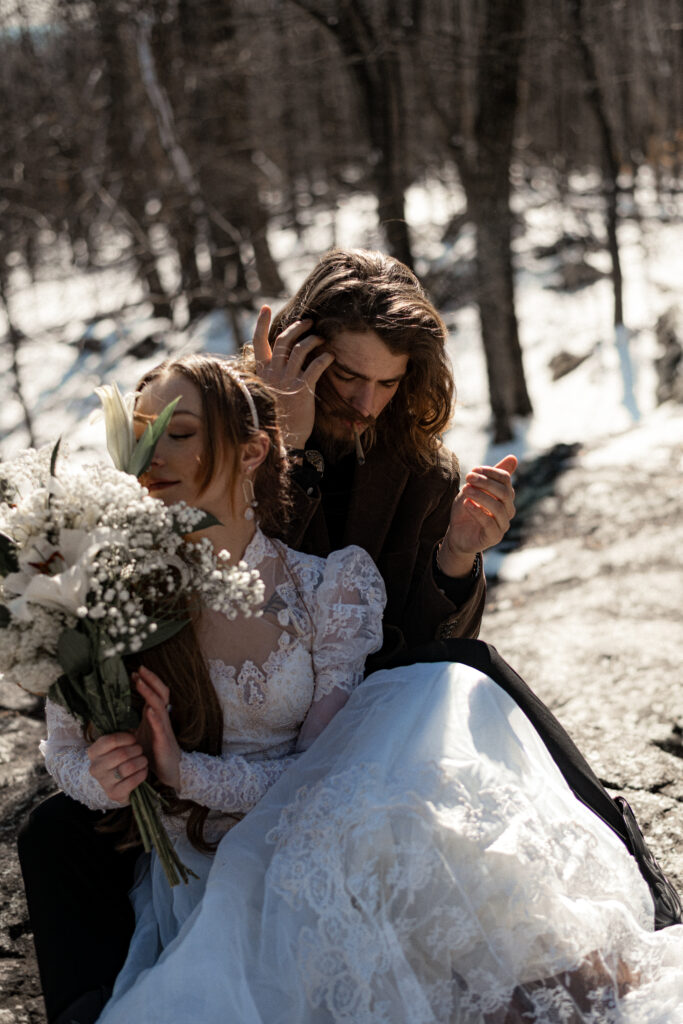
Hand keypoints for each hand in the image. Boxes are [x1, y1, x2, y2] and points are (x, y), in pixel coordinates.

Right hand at [87, 731, 147, 803]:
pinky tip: (143, 770)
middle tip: (140, 750)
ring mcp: (103, 782)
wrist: (120, 784)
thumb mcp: (117, 745)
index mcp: (93, 752)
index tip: (134, 738)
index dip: (127, 737)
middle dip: (136, 750)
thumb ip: (122, 734)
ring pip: (129, 767)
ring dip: (141, 761)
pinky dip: (142, 773)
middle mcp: (94, 768)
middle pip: (121, 754)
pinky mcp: (114, 794)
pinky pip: (133, 781)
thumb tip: (133, 726)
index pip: (110, 740)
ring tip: (143, 760)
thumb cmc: (120, 759)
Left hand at [134, 665, 181, 789]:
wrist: (168, 773)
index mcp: (157, 716)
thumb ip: (137, 720)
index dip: (147, 682)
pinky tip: (149, 710)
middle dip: (151, 680)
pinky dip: (155, 717)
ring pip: (160, 706)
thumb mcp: (142, 733)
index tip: (134, 673)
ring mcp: (165, 730)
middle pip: (161, 694)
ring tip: (140, 683)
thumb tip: (120, 710)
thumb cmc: (154, 753)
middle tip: (140, 669)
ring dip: (150, 694)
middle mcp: (163, 719)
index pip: (155, 693)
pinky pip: (161, 727)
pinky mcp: (164, 742)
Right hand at [252, 305, 334, 448]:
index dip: (261, 324)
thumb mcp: (268, 394)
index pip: (259, 343)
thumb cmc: (277, 417)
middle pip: (284, 340)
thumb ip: (272, 376)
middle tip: (309, 322)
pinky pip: (315, 365)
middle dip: (297, 327)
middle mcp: (273, 373)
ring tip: (322, 338)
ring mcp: (287, 380)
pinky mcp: (303, 389)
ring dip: (313, 339)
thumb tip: (281, 361)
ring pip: (300, 348)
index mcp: (262, 373)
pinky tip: (331, 356)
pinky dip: (325, 358)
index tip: (265, 308)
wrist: (283, 439)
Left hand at [438, 454, 516, 576]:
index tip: (474, 469)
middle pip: (504, 493)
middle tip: (468, 477)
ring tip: (466, 490)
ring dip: (481, 496)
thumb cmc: (467, 509)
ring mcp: (502, 525)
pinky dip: (478, 512)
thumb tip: (513, 457)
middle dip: (486, 483)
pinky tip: (467, 504)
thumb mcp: (475, 489)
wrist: (457, 534)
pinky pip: (489, 524)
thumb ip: (491, 475)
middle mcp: (508, 510)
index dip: (491, 472)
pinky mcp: (493, 537)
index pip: (505, 480)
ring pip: (498, 508)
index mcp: (505, 496)